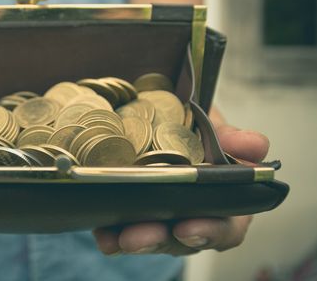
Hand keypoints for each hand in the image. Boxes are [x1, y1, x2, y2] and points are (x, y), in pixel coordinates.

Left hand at [93, 117, 269, 255]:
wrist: (159, 119)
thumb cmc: (194, 129)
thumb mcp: (213, 127)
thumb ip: (232, 137)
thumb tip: (257, 146)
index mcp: (224, 200)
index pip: (226, 227)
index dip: (211, 231)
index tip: (187, 228)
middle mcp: (193, 216)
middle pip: (182, 240)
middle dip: (159, 240)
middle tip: (137, 237)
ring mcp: (162, 219)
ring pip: (152, 239)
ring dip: (134, 240)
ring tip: (118, 238)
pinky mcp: (133, 217)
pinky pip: (122, 234)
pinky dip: (112, 237)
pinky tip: (103, 234)